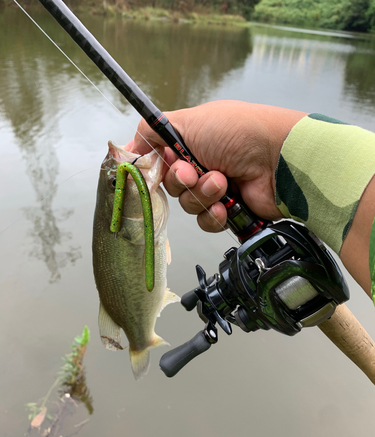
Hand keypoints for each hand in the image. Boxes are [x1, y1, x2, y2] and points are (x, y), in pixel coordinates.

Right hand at [128, 100, 306, 231]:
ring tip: (222, 183)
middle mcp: (201, 164)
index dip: (155, 167)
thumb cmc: (238, 133)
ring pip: (188, 205)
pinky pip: (207, 221)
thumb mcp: (189, 121)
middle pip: (172, 186)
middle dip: (182, 181)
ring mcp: (216, 188)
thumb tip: (128, 144)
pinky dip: (214, 214)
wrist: (278, 159)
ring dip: (202, 196)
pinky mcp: (229, 209)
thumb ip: (153, 130)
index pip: (159, 160)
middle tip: (193, 172)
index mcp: (190, 142)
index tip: (155, 167)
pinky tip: (227, 204)